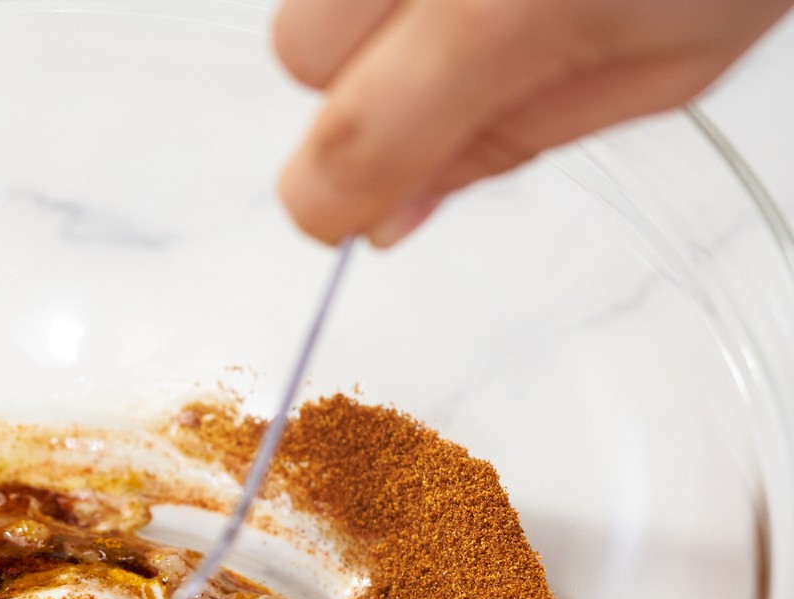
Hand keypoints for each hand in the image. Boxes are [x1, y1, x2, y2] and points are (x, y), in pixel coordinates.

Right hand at [273, 0, 793, 244]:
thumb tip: (394, 212)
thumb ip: (504, 144)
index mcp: (505, 8)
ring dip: (369, 13)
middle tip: (454, 71)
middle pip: (299, 50)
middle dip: (353, 83)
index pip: (349, 143)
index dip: (337, 202)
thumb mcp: (665, 68)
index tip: (358, 212)